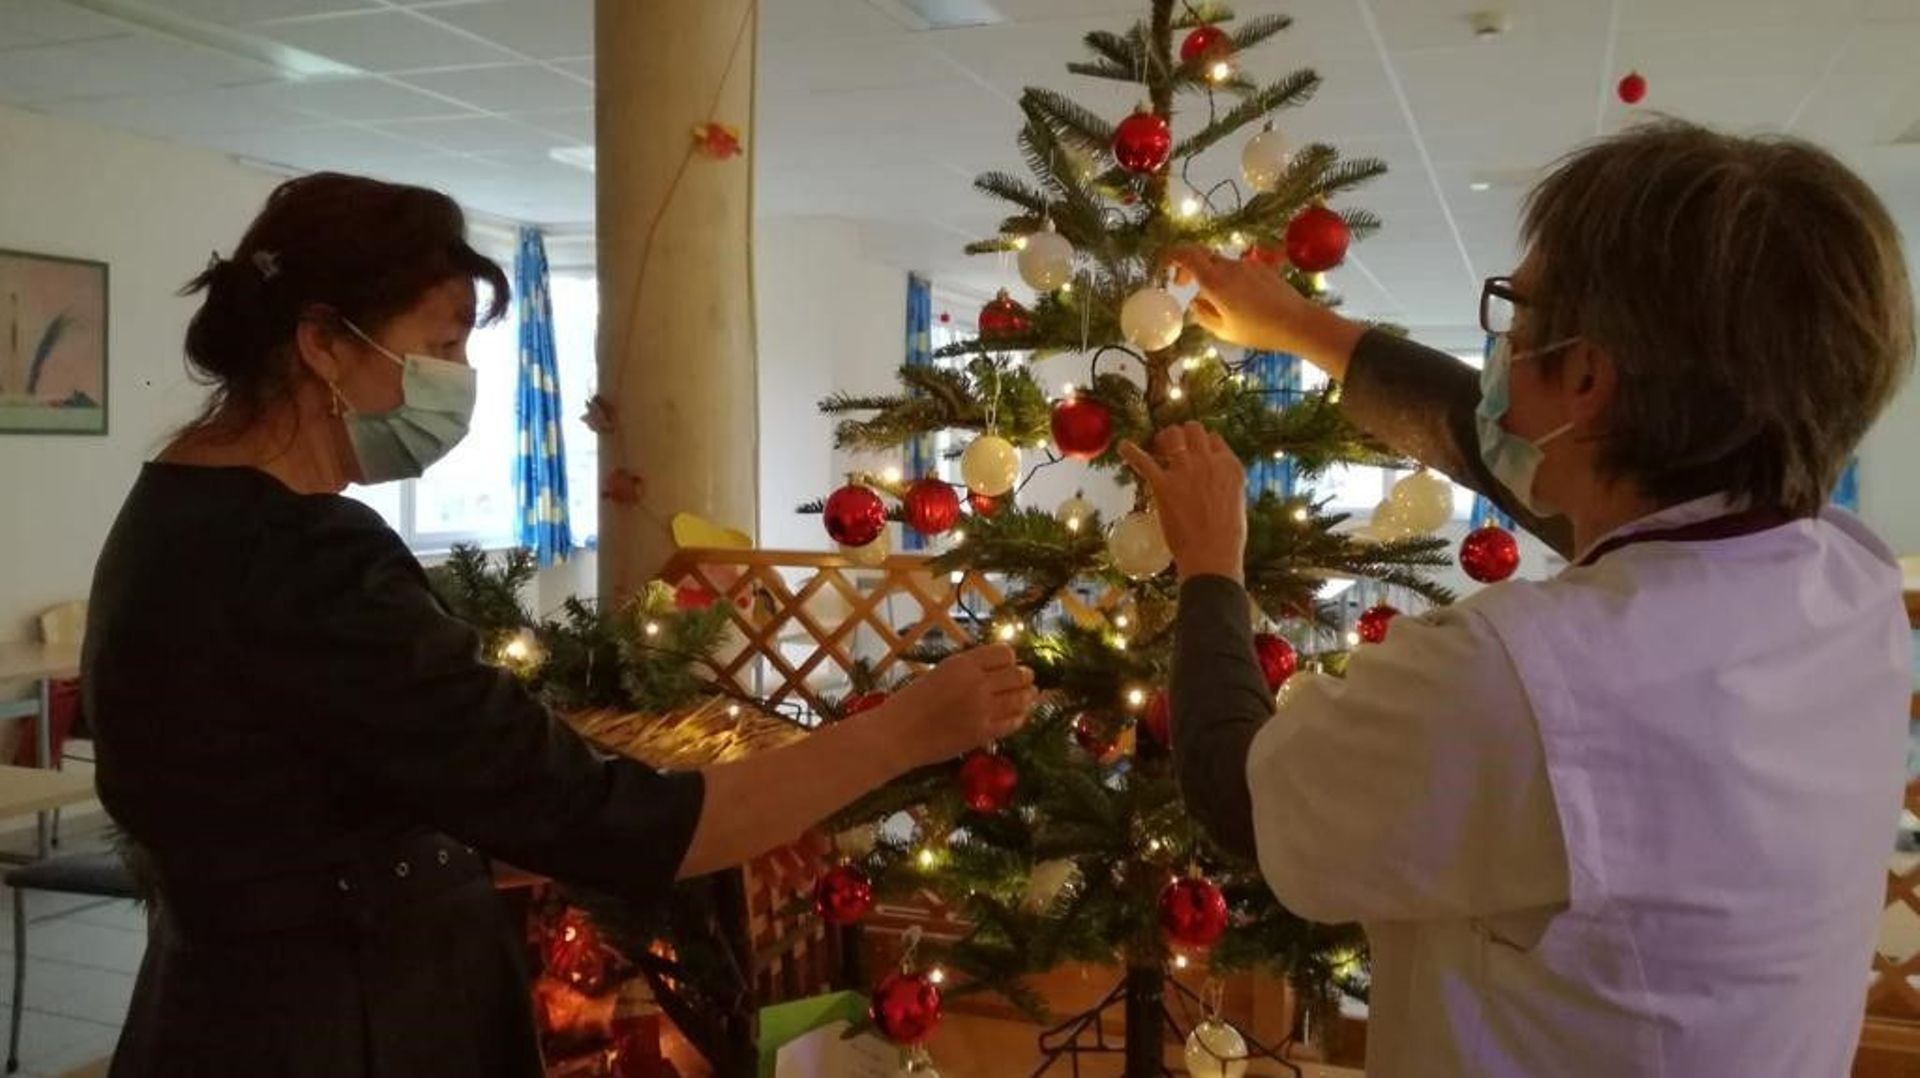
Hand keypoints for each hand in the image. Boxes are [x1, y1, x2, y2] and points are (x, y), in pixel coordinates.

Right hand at [880, 645, 1035, 767]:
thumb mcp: (939, 673)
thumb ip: (968, 669)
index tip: (1009, 665)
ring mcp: (982, 709)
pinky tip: (1017, 716)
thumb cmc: (911, 702)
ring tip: (1029, 697)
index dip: (1010, 659)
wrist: (896, 735)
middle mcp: (977, 683)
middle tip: (1026, 681)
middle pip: (1018, 674)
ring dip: (1028, 697)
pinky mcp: (983, 733)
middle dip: (1025, 677)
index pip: (1004, 653)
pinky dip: (1019, 718)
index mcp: (963, 664)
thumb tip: (996, 668)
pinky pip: (1014, 723)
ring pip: (1021, 698)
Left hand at [1118, 422, 1246, 583]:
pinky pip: (1144, 461)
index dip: (1204, 444)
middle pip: (1193, 429)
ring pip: (1172, 435)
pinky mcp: (1162, 484)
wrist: (1212, 554)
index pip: (1214, 439)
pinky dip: (1131, 452)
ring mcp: (1184, 470)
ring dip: (1164, 438)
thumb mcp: (1237, 501)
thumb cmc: (1228, 537)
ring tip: (1158, 446)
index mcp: (1230, 466)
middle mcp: (1208, 461)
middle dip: (1184, 435)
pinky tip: (1122, 447)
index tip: (1197, 452)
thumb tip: (1214, 481)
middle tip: (1175, 447)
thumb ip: (1225, 484)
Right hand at [1167, 246, 1363, 377]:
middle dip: (1186, 266)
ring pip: (1219, 263)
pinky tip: (1237, 300)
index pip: (1186, 255)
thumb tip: (1194, 303)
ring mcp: (1246, 264)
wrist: (1298, 322)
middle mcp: (1229, 266)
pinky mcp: (1261, 267)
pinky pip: (1236, 269)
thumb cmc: (1259, 331)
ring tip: (1214, 301)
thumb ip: (1203, 315)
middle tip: (1182, 285)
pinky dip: (1227, 279)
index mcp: (1216, 281)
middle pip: (1200, 255)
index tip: (1162, 266)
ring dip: (1208, 275)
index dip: (1170, 256)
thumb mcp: (1224, 331)